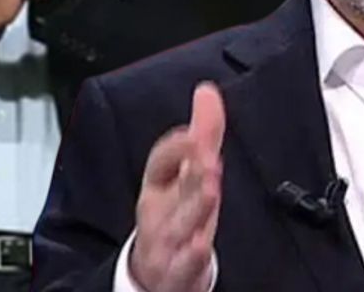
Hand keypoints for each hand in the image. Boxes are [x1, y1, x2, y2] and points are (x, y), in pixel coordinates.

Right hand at [130, 84, 225, 291]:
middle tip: (209, 157)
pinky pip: (182, 265)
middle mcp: (159, 213)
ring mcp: (165, 243)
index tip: (194, 133)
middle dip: (191, 173)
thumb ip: (203, 132)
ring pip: (179, 225)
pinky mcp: (176, 272)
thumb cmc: (173, 216)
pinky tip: (200, 246)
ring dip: (194, 208)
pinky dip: (190, 256)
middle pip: (176, 190)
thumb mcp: (185, 174)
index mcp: (158, 186)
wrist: (154, 275)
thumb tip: (207, 90)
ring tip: (209, 190)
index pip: (161, 161)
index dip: (176, 147)